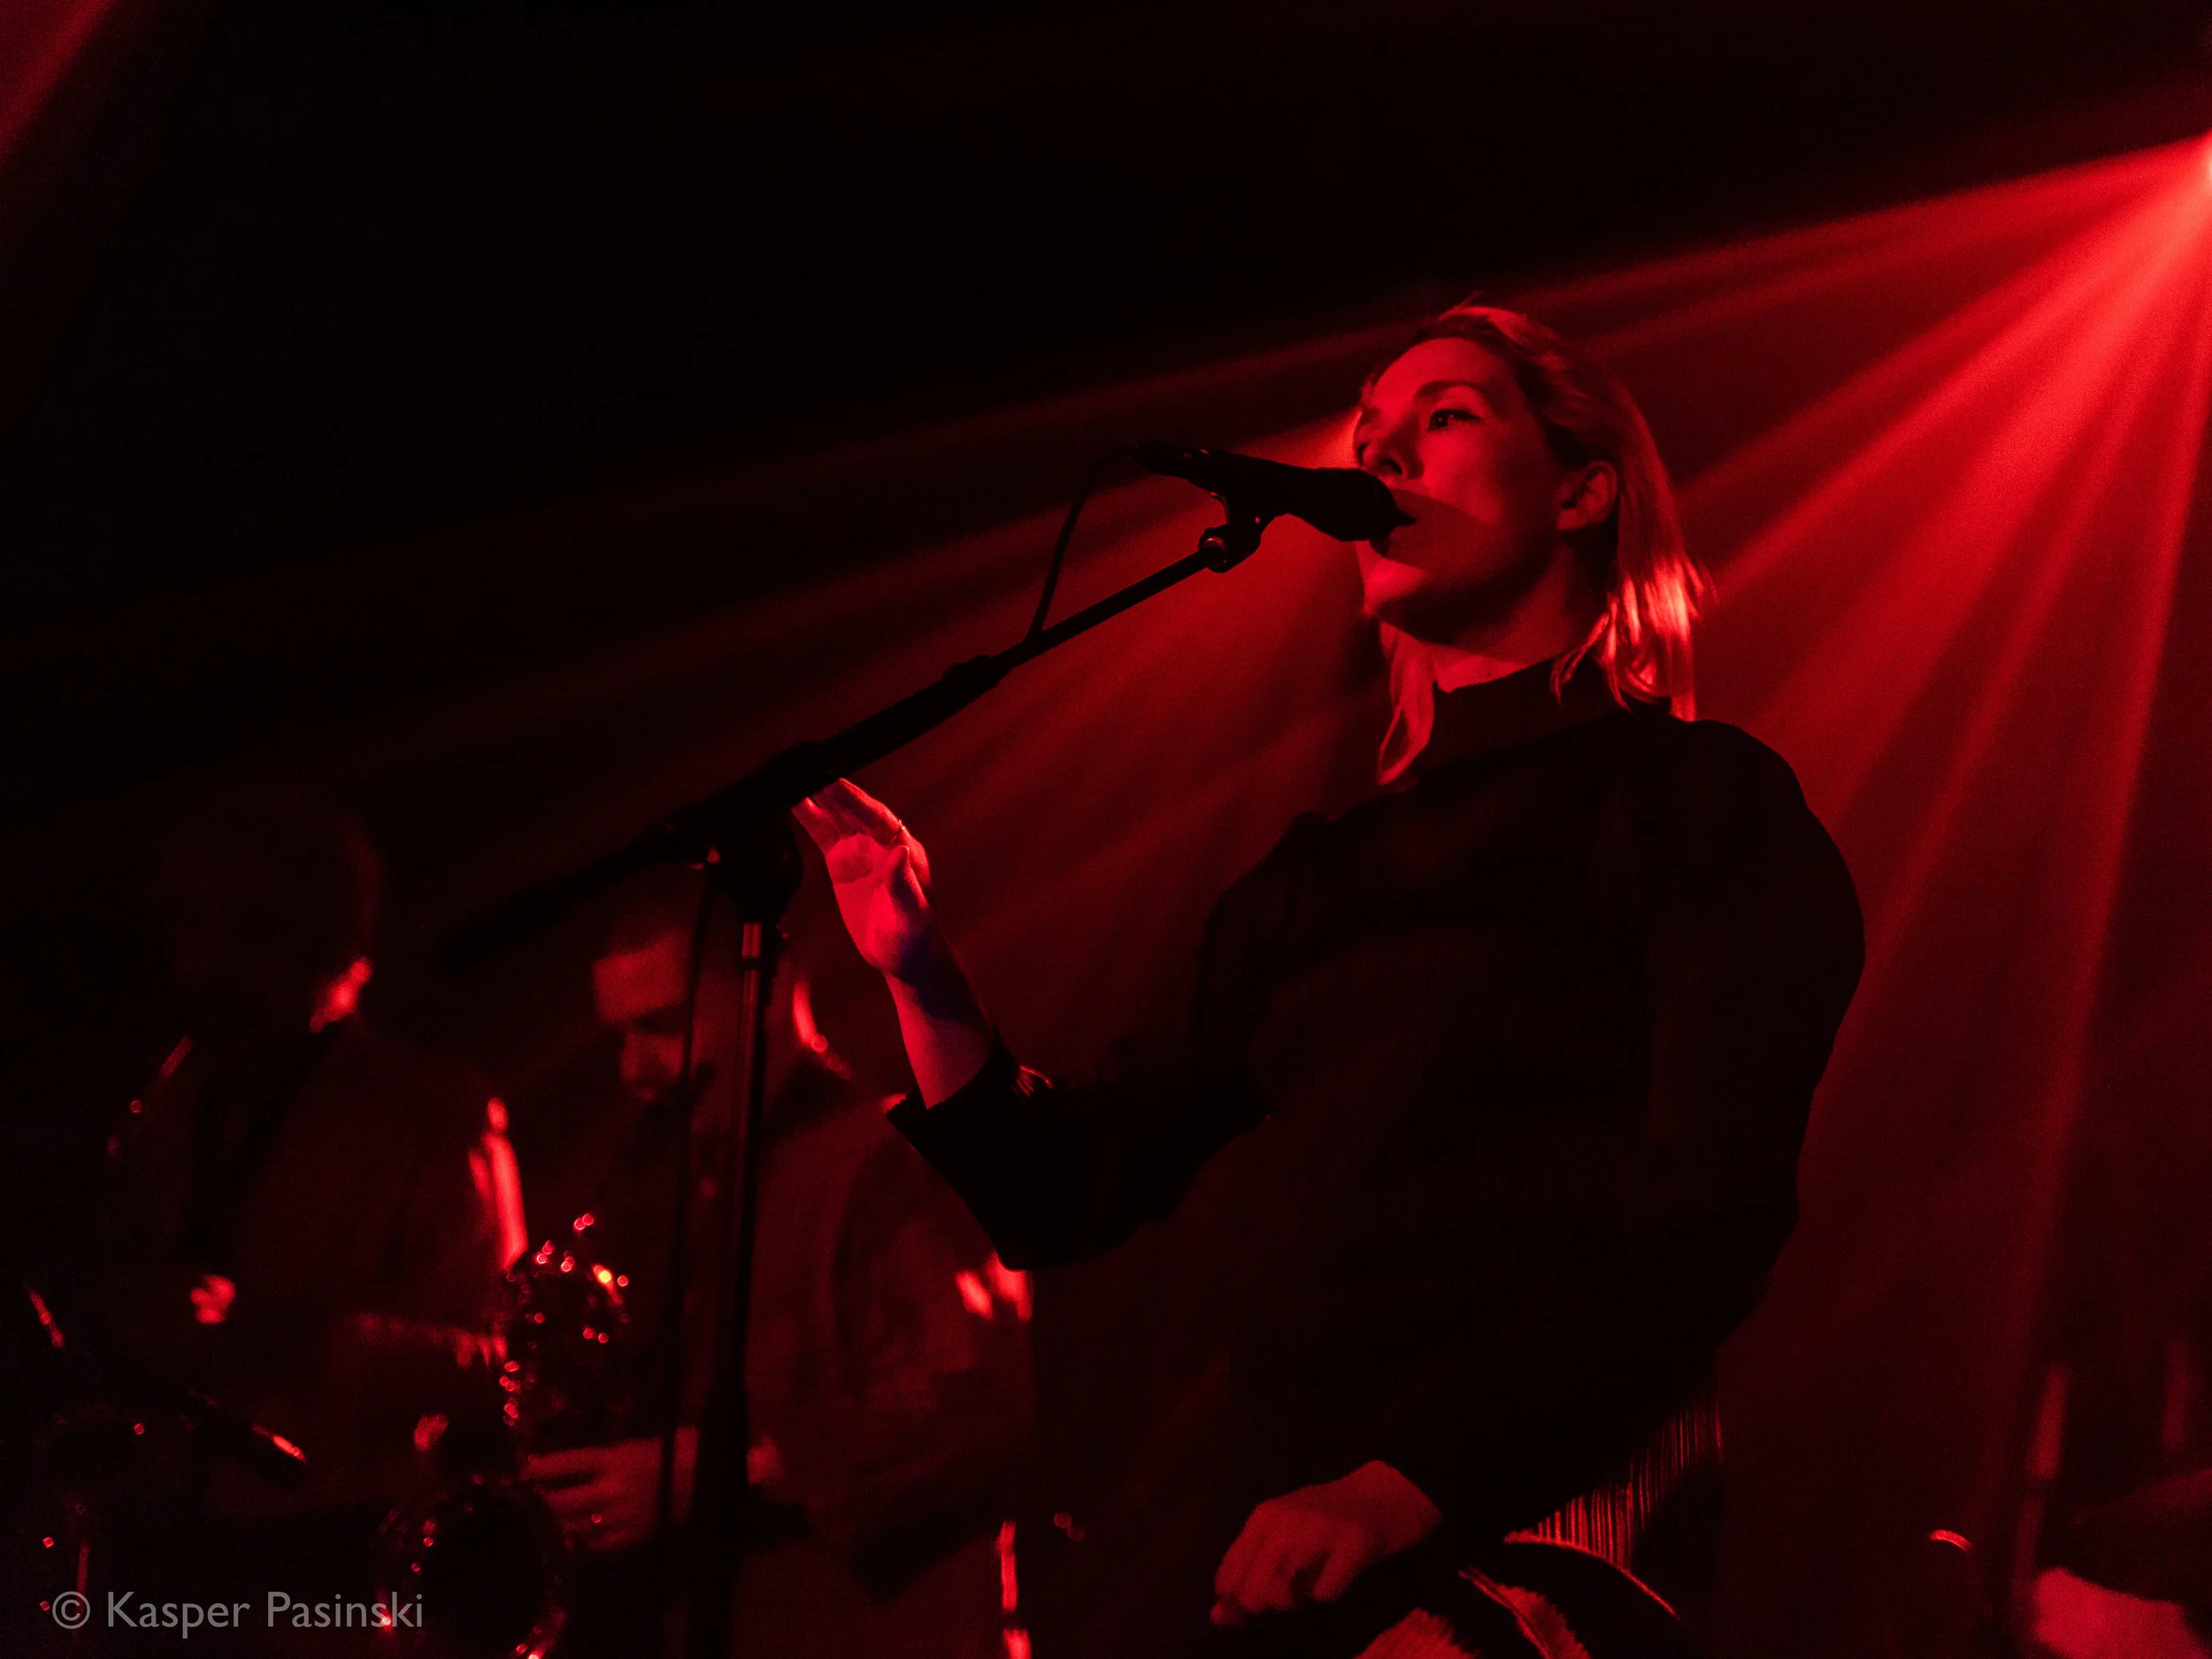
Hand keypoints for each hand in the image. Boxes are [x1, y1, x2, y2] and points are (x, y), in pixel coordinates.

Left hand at [524, 1430, 694, 1553]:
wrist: (702, 1478)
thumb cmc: (667, 1453)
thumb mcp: (630, 1448)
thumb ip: (600, 1461)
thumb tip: (566, 1470)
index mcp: (614, 1461)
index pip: (566, 1465)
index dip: (541, 1469)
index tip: (524, 1471)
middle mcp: (611, 1491)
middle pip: (561, 1502)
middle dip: (542, 1501)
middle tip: (532, 1499)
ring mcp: (619, 1518)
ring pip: (573, 1526)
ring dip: (559, 1522)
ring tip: (550, 1518)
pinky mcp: (628, 1538)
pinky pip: (594, 1544)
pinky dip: (582, 1538)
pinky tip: (578, 1533)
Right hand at [792, 779, 945, 984]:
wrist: (905, 959)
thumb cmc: (915, 940)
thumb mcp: (911, 917)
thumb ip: (904, 886)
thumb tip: (899, 852)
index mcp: (903, 850)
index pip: (877, 817)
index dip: (855, 800)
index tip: (833, 783)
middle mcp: (882, 844)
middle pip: (854, 810)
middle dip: (831, 791)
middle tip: (806, 770)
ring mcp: (861, 852)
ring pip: (837, 817)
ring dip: (818, 798)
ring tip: (793, 778)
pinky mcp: (843, 864)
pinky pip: (824, 835)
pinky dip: (810, 818)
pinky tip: (794, 802)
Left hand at [1210, 1461, 1442, 1626]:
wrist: (1389, 1491)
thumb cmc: (1329, 1520)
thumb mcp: (1283, 1537)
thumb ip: (1248, 1572)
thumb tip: (1216, 1618)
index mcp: (1262, 1517)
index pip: (1227, 1579)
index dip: (1237, 1606)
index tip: (1258, 1607)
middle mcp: (1285, 1520)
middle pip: (1252, 1594)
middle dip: (1267, 1607)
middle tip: (1293, 1593)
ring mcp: (1319, 1529)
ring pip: (1283, 1596)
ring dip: (1297, 1602)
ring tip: (1313, 1583)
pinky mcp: (1354, 1543)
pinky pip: (1326, 1594)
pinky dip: (1329, 1594)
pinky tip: (1339, 1576)